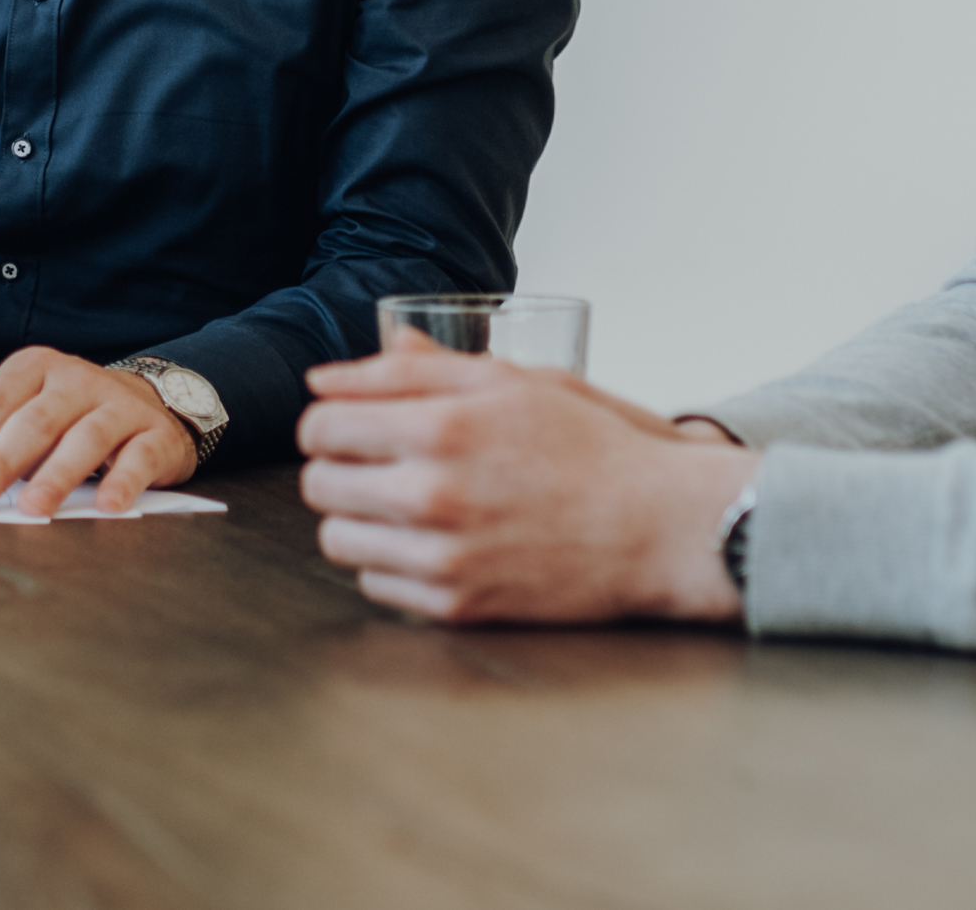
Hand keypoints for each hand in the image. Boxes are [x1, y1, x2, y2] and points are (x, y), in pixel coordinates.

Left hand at [0, 345, 196, 515]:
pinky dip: (124, 481)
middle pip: (31, 424)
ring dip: (56, 475)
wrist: (151, 405)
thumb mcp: (18, 423)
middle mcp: (74, 380)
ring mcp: (117, 404)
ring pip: (84, 437)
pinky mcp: (154, 433)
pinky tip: (108, 506)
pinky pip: (139, 456)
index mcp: (32, 370)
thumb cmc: (69, 420)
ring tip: (32, 508)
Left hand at [297, 336, 754, 624]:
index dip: (327, 421)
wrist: (658, 526)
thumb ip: (414, 371)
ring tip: (406, 502)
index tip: (350, 424)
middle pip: (317, 484)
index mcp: (438, 429)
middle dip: (338, 467)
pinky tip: (434, 540)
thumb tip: (326, 376)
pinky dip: (393, 562)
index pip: (319, 427)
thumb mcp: (509, 382)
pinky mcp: (456, 606)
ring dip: (360, 517)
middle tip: (379, 463)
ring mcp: (441, 558)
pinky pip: (376, 583)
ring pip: (337, 538)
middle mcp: (431, 495)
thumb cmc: (589, 446)